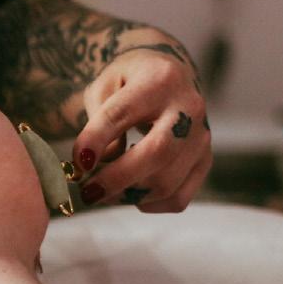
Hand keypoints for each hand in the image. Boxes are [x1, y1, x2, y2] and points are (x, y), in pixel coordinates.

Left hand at [72, 37, 210, 211]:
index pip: (122, 113)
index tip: (78, 163)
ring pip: (167, 182)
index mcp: (158, 79)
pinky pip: (177, 198)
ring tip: (100, 191)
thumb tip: (95, 166)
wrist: (169, 80)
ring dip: (126, 195)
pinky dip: (147, 203)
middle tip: (86, 193)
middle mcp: (189, 107)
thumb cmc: (128, 84)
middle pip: (157, 152)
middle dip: (117, 178)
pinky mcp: (205, 161)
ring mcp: (202, 137)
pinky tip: (129, 191)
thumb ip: (97, 122)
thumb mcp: (104, 86)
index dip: (97, 140)